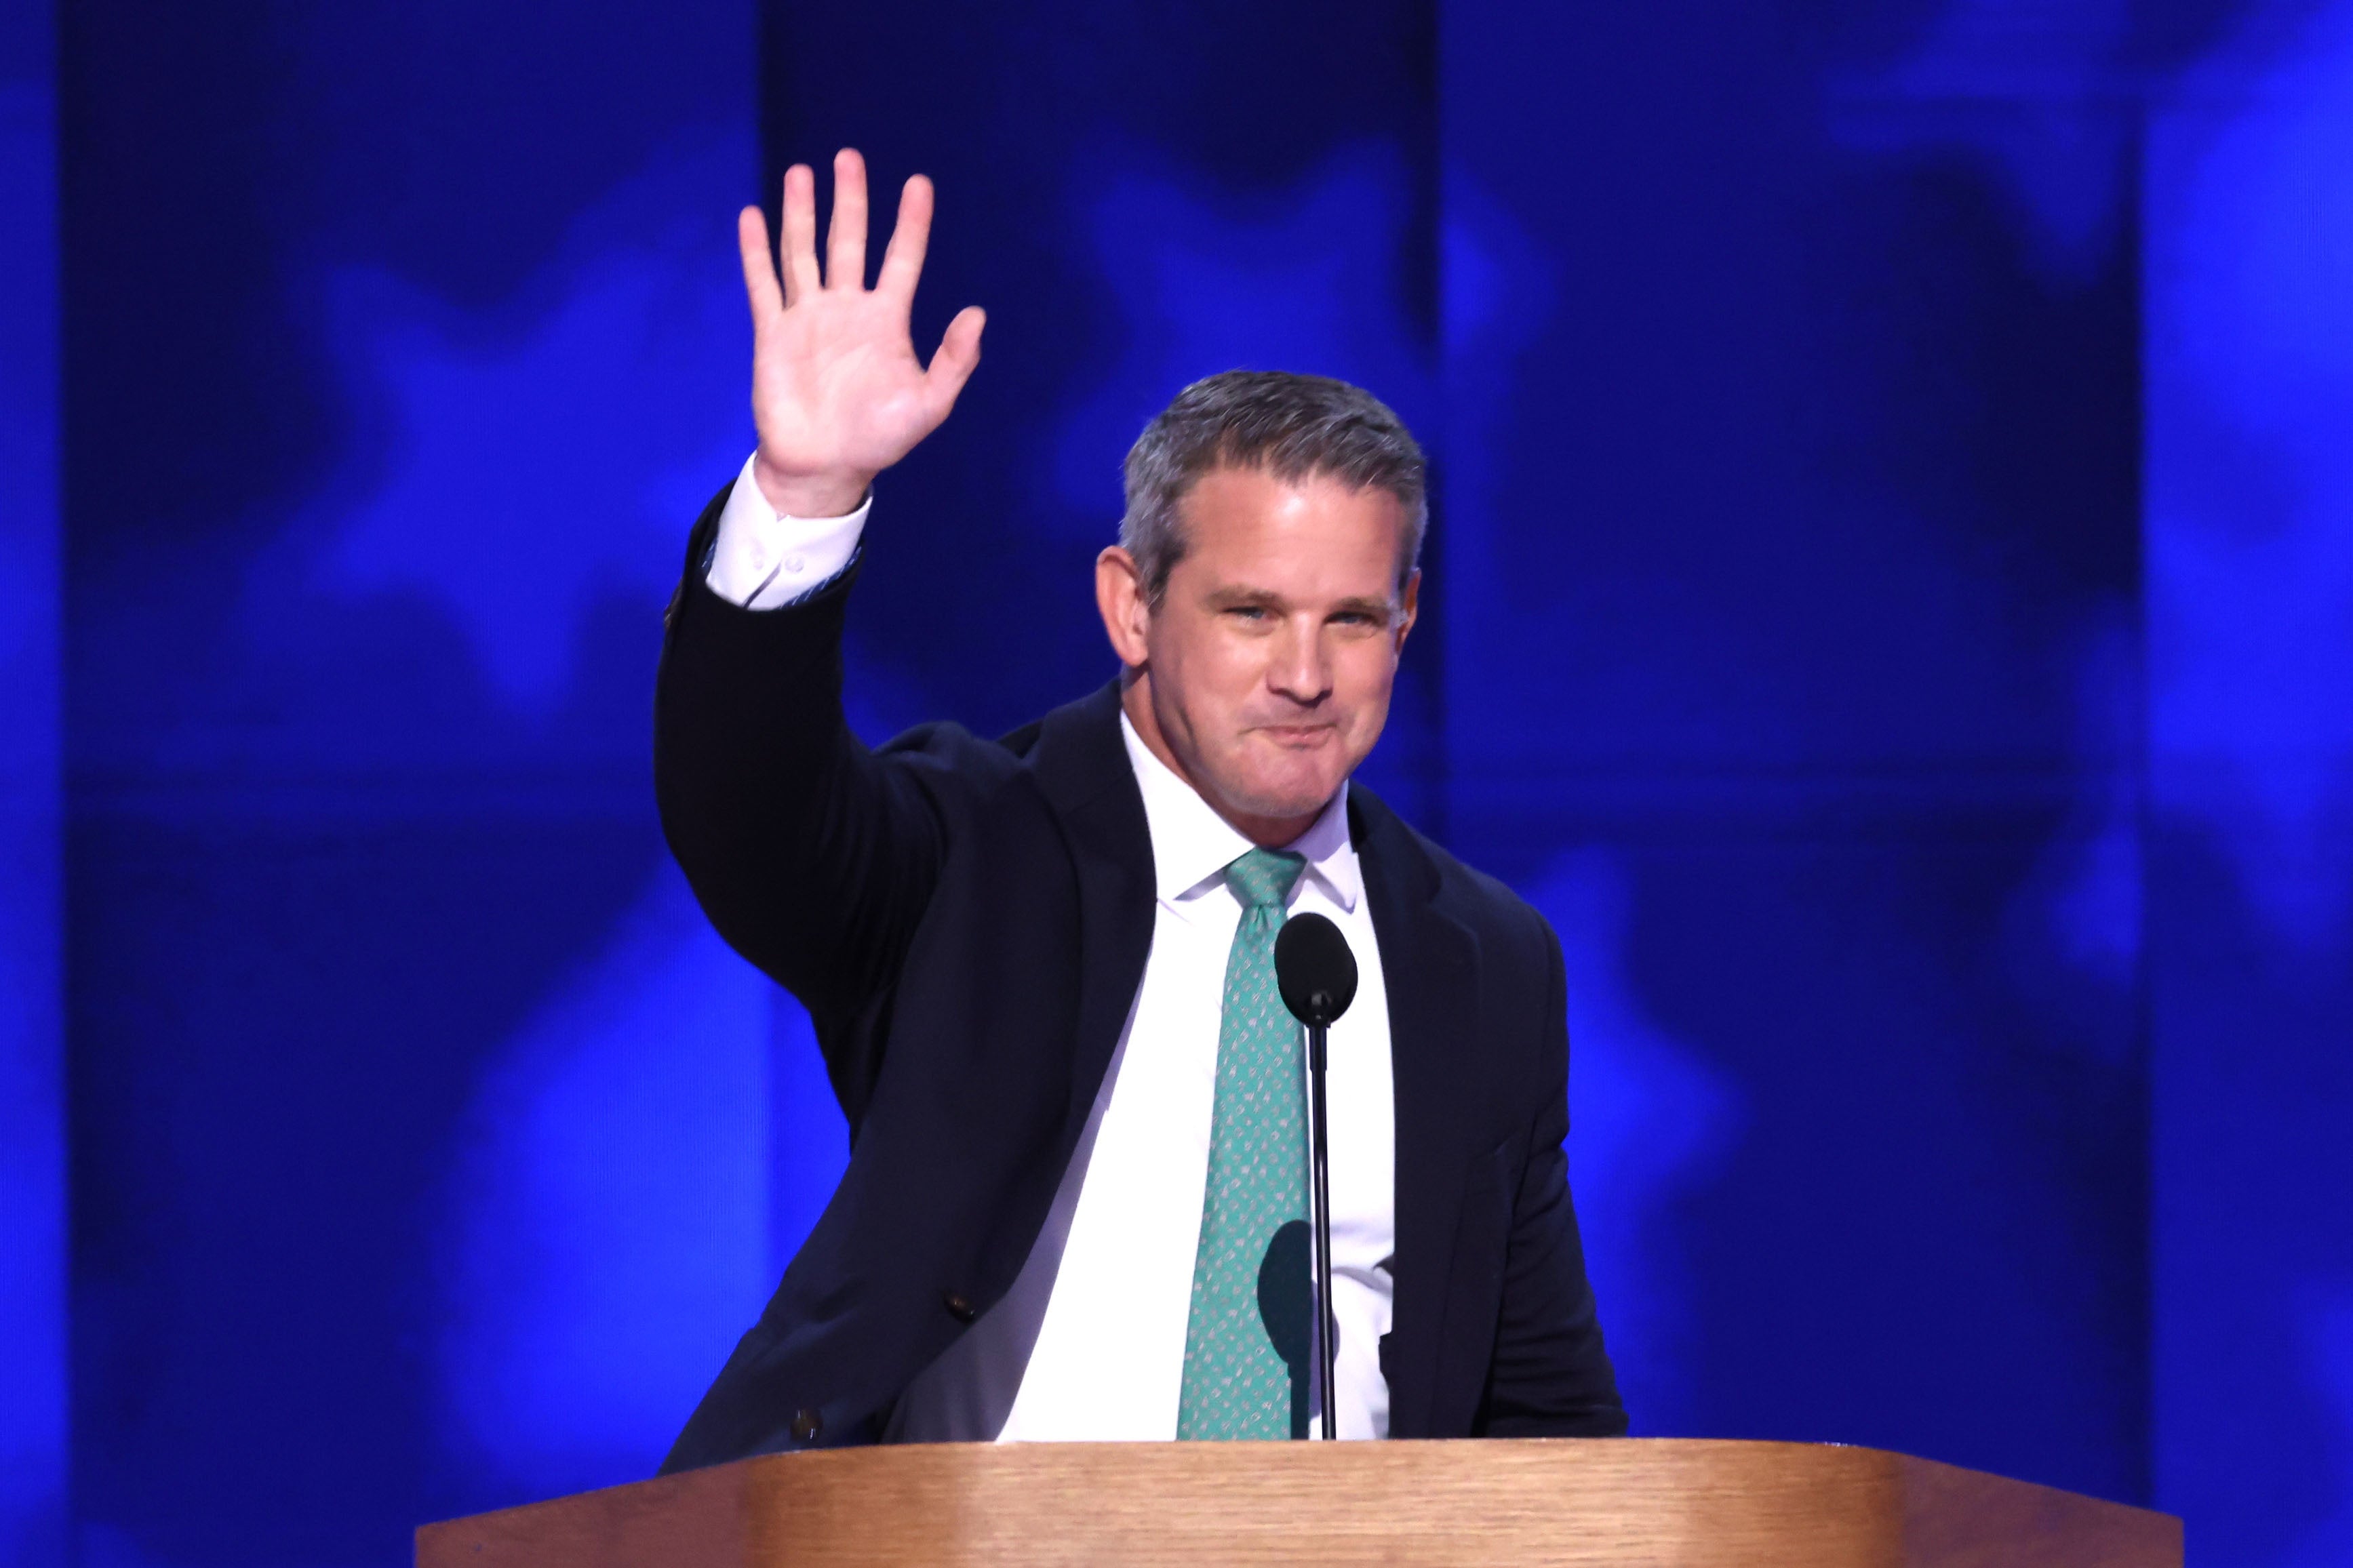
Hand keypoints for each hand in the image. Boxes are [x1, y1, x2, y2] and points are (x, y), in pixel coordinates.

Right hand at [738, 148, 984, 517]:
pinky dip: (756, 252)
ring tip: (801, 173)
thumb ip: (954, 360)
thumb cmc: (879, 440)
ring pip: (803, 252)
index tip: (919, 183)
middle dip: (849, 201)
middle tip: (848, 157)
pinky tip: (753, 216)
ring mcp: (808, 318)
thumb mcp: (930, 404)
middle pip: (848, 241)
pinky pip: (764, 285)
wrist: (825, 468)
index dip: (911, 222)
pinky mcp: (773, 334)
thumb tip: (978, 313)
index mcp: (886, 320)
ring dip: (801, 213)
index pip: (902, 259)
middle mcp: (847, 309)